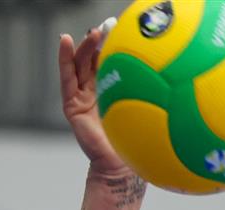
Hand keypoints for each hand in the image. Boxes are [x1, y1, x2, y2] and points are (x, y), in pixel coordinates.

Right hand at [59, 23, 130, 175]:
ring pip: (79, 65)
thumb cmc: (134, 141)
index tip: (118, 30)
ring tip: (92, 33)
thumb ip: (143, 88)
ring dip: (84, 47)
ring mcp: (82, 99)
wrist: (119, 165)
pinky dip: (64, 59)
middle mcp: (95, 93)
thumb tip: (161, 66)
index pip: (107, 62)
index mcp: (110, 92)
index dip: (110, 45)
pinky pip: (66, 78)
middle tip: (106, 29)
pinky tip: (64, 42)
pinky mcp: (71, 106)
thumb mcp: (141, 108)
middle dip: (98, 43)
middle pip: (92, 60)